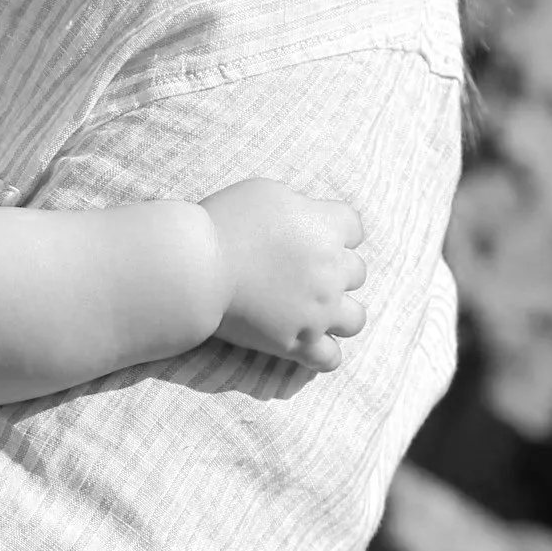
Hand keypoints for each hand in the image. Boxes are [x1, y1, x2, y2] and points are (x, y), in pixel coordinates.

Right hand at [199, 177, 365, 370]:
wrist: (196, 266)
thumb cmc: (223, 223)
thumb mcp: (265, 192)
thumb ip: (299, 205)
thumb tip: (310, 217)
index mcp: (326, 228)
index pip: (353, 227)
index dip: (334, 230)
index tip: (312, 234)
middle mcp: (331, 270)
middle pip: (356, 272)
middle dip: (334, 270)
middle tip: (302, 270)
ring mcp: (319, 311)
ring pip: (354, 319)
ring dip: (338, 312)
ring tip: (315, 310)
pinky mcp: (298, 342)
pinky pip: (330, 358)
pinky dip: (323, 352)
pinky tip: (306, 341)